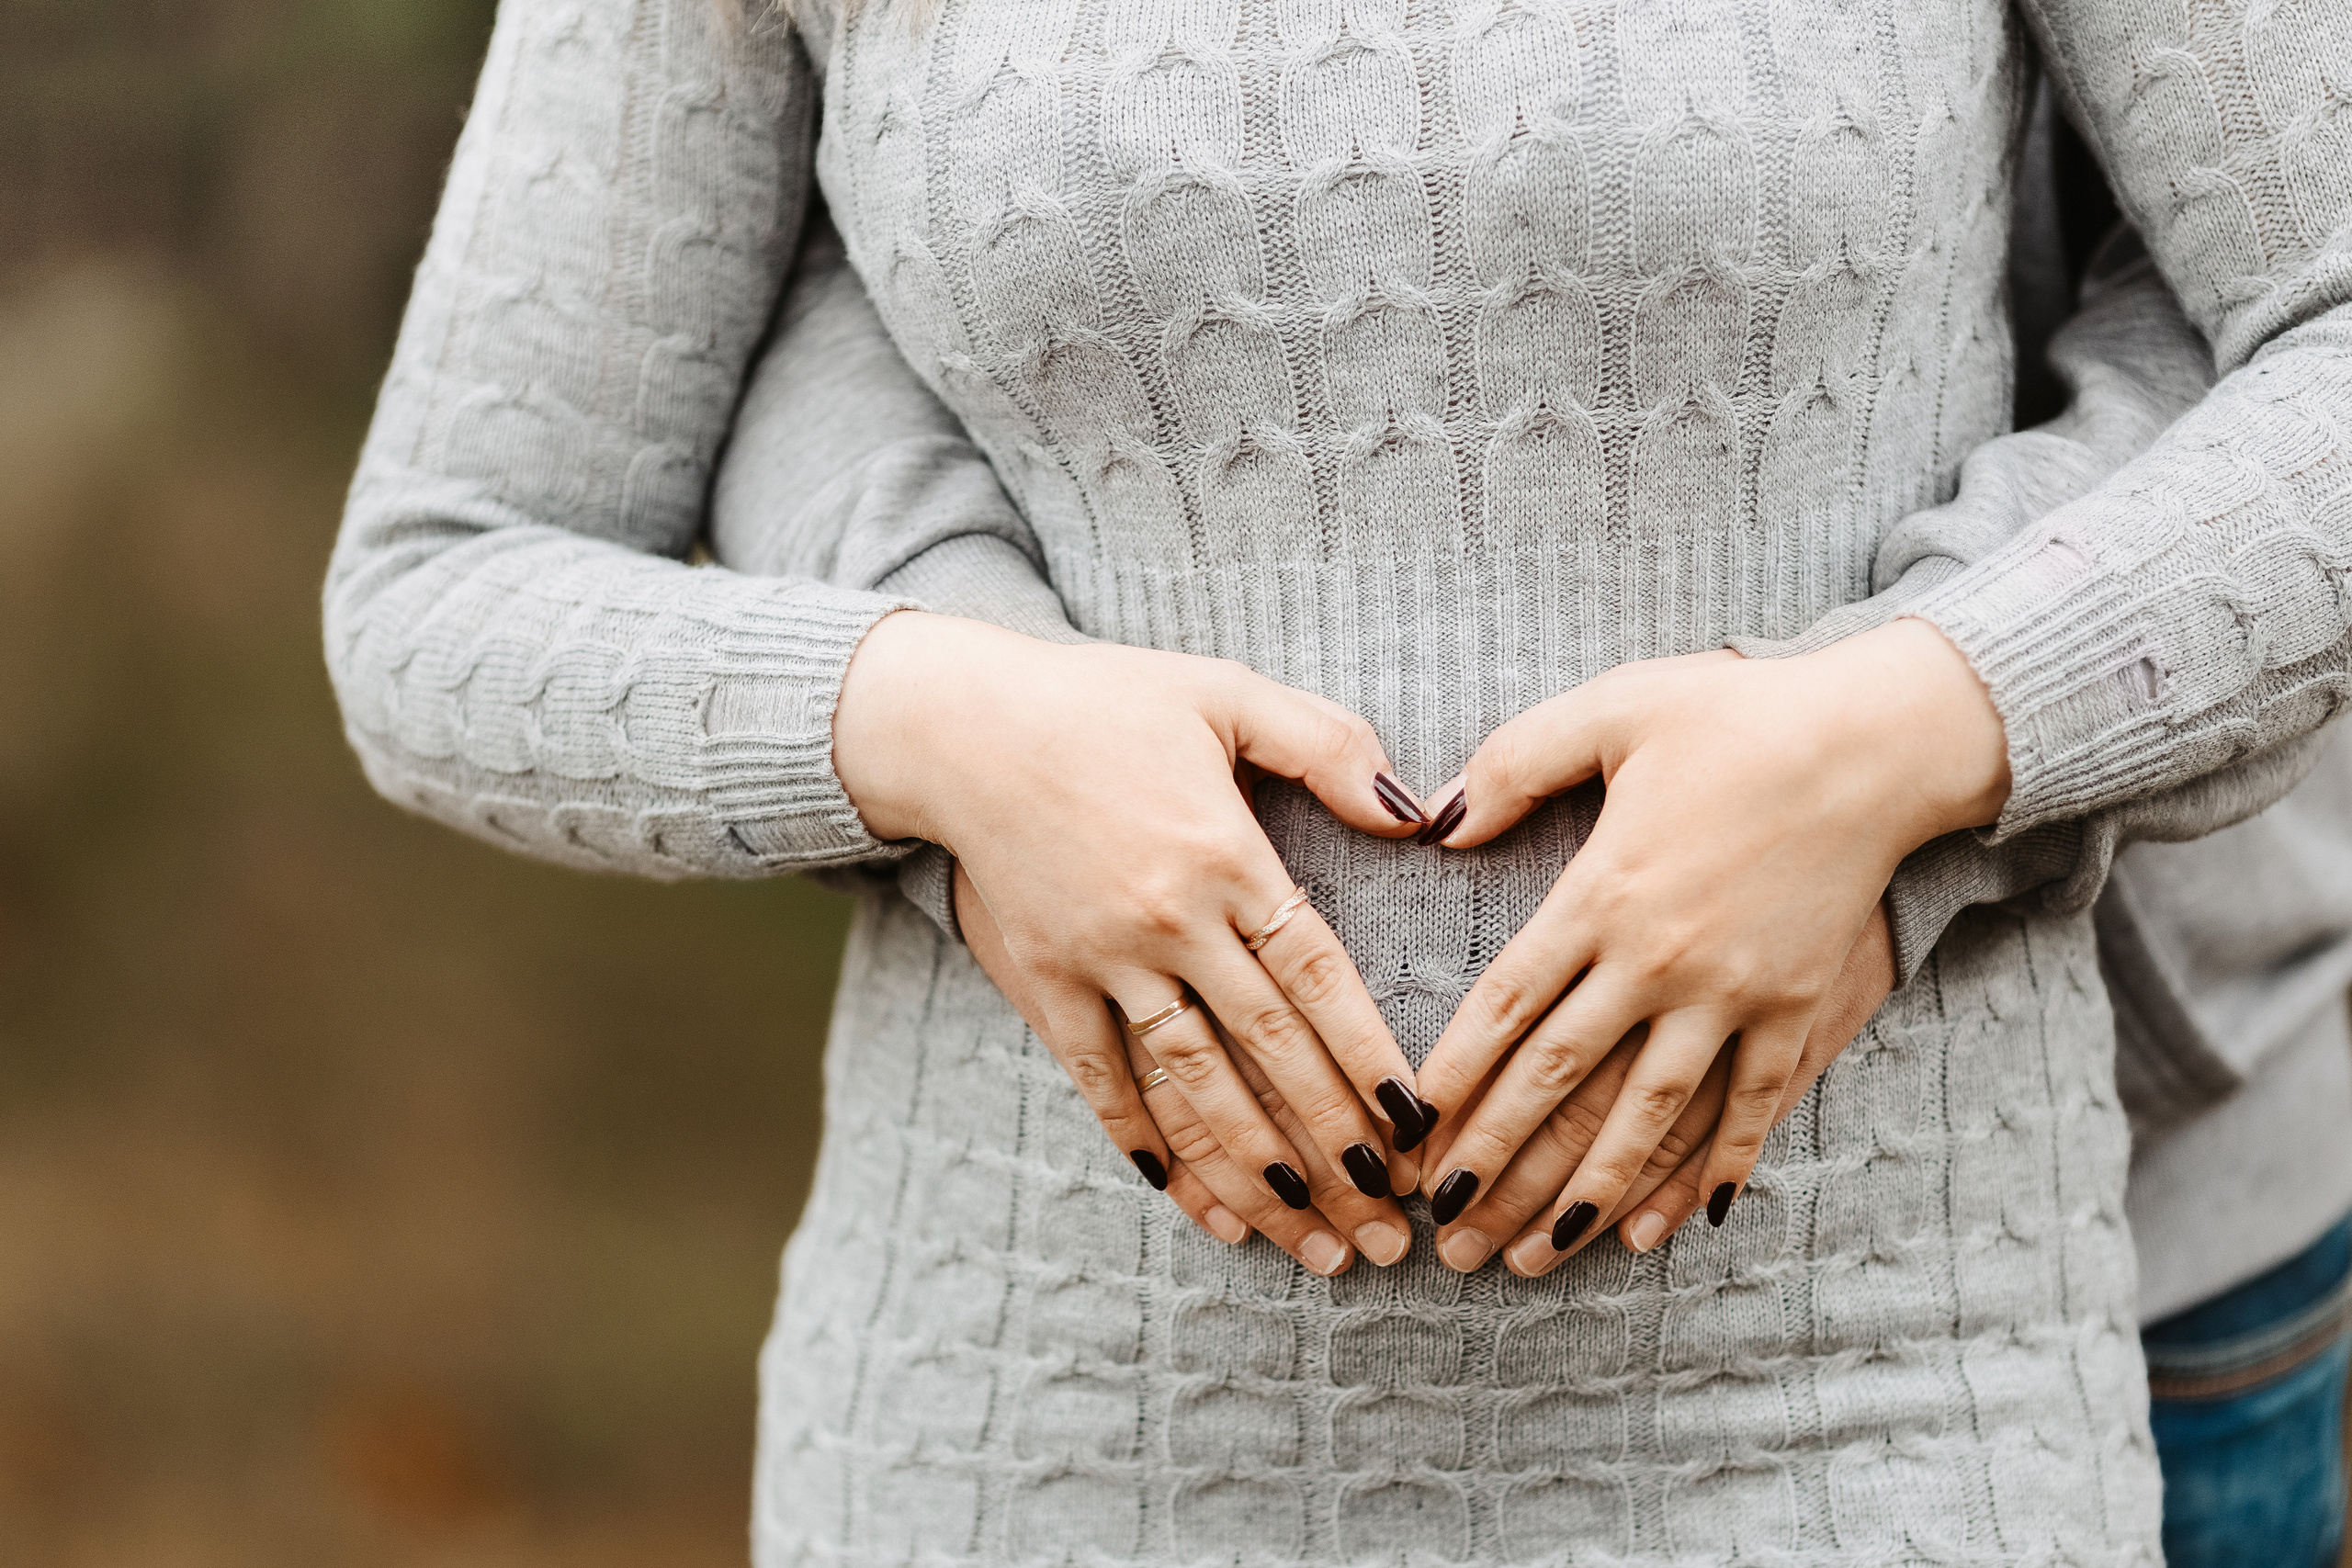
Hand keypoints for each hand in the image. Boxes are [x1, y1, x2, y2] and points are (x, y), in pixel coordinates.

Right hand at [836, 613, 1431, 1273]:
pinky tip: (1187, 1197)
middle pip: (1267, 1052)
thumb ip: (1329, 745)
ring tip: (1310, 1237)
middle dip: (1333, 1144)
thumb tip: (1416, 815)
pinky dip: (1143, 1141)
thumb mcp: (1226, 692)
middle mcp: (1167, 921)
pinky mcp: (1045, 980)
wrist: (963, 723)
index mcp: (1225, 854)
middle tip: (1389, 1220)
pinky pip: (1100, 1080)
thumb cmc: (1105, 699)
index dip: (1369, 1059)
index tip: (1418, 1126)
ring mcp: (1101, 959)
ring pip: (1191, 1085)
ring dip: (1253, 1168)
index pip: (1317, 979)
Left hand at [1412, 619, 2005, 1259]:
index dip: (1457, 1076)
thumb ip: (1515, 764)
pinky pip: (1751, 1107)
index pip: (1509, 1004)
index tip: (1411, 1132)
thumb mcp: (1611, 709)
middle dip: (1496, 1160)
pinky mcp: (1794, 1007)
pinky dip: (1716, 1169)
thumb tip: (1440, 827)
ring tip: (1534, 1253)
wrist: (1876, 738)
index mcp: (1603, 891)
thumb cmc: (1736, 714)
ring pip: (1647, 1115)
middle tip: (1443, 1227)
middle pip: (1560, 1078)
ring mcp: (1733, 993)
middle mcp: (1660, 958)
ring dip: (1588, 1191)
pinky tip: (1677, 1226)